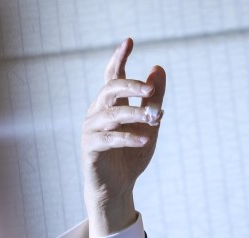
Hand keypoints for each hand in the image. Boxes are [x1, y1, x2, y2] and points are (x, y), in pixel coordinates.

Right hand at [81, 38, 165, 237]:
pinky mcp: (91, 147)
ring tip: (156, 118)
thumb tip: (157, 68)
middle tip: (150, 89)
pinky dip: (128, 137)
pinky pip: (109, 138)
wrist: (118, 187)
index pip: (112, 74)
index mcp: (111, 104)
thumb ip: (153, 100)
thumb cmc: (131, 155)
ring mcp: (91, 129)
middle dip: (131, 86)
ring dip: (136, 114)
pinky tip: (144, 138)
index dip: (119, 57)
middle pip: (110, 89)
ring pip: (112, 113)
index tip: (130, 40)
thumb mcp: (149, 126)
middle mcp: (98, 112)